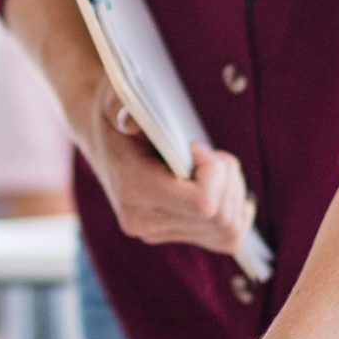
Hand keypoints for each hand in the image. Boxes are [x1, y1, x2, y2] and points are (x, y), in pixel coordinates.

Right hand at [77, 80, 255, 255]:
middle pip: (221, 218)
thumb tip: (130, 122)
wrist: (103, 137)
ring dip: (232, 192)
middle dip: (227, 179)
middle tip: (206, 154)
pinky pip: (228, 239)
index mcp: (132, 189)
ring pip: (229, 229)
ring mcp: (159, 233)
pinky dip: (235, 211)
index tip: (196, 148)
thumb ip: (123, 107)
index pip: (203, 204)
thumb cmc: (119, 113)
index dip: (215, 172)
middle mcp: (144, 221)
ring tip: (211, 167)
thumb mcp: (117, 98)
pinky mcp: (175, 236)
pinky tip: (221, 188)